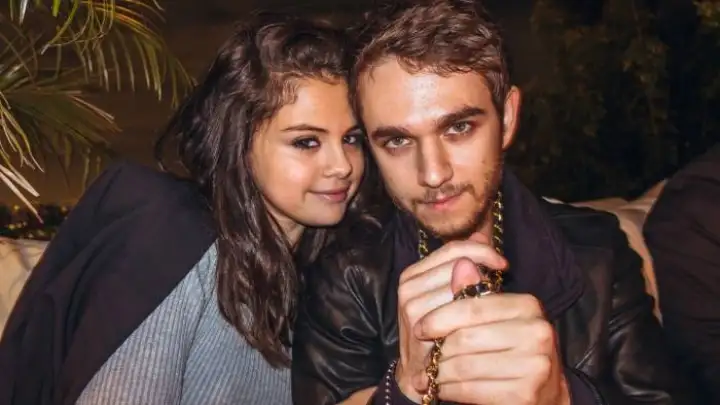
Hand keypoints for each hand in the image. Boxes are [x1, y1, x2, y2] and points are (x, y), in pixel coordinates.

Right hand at [394, 233, 507, 401]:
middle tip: (501, 286)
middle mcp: (408, 285)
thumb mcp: (452, 297)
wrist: (421, 374)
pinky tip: (485, 323)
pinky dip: (475, 313)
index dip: (482, 251)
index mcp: (414, 274)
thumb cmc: (442, 333)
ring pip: (459, 285)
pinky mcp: (418, 324)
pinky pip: (456, 309)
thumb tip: (482, 233)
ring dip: (481, 295)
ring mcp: (411, 304)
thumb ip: (465, 268)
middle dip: (484, 272)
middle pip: (457, 263)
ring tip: (492, 309)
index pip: (453, 249)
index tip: (503, 264)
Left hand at [412, 259, 570, 404]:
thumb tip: (461, 262)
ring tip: (431, 375)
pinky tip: (443, 389)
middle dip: (438, 350)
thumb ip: (474, 292)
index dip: (439, 317)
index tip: (419, 328)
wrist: (543, 393)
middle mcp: (537, 333)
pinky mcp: (525, 395)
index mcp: (528, 306)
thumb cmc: (510, 349)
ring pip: (464, 366)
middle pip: (464, 338)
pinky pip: (470, 390)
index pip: (471, 306)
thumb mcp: (494, 318)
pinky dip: (450, 390)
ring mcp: (535, 365)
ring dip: (441, 372)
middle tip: (425, 357)